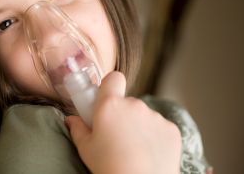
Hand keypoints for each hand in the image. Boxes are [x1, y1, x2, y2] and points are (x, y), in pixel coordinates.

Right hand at [65, 71, 181, 173]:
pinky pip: (160, 127)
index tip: (106, 101)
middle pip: (127, 102)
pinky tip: (148, 154)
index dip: (110, 86)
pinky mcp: (171, 129)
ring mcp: (155, 116)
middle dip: (122, 115)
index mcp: (110, 106)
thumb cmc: (109, 168)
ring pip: (144, 115)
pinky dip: (155, 137)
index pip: (113, 78)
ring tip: (133, 150)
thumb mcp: (86, 149)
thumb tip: (71, 120)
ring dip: (139, 127)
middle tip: (116, 136)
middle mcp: (134, 105)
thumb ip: (78, 129)